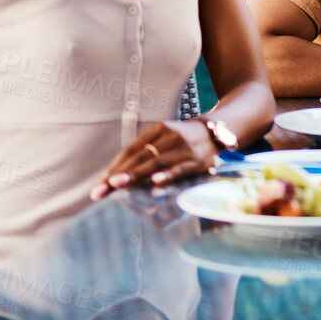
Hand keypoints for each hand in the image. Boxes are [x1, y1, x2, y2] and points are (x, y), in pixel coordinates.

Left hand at [92, 119, 220, 199]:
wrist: (220, 130)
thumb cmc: (184, 141)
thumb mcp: (164, 139)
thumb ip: (145, 154)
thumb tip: (116, 176)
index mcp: (157, 129)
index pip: (131, 150)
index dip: (114, 166)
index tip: (100, 183)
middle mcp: (169, 136)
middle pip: (139, 157)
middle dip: (119, 175)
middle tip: (101, 190)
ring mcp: (183, 148)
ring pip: (156, 163)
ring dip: (136, 175)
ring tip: (118, 185)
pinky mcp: (197, 160)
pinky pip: (180, 169)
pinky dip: (167, 176)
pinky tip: (155, 183)